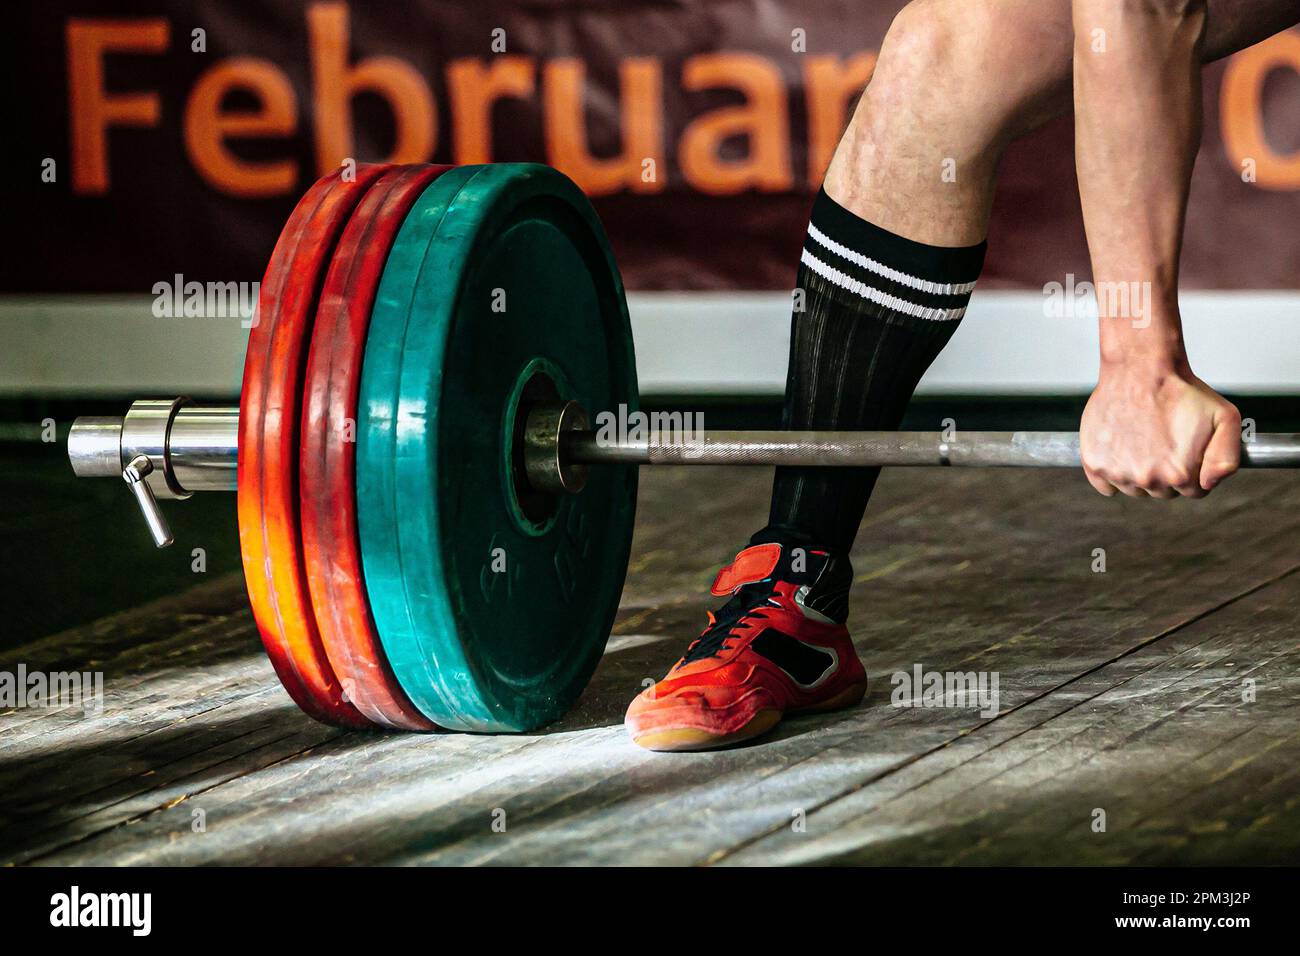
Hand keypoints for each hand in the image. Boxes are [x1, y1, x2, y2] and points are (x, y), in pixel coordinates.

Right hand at [1080, 364, 1240, 498]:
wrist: (1141, 369)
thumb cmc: (1181, 391)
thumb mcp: (1225, 418)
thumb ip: (1228, 458)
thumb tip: (1210, 485)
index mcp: (1179, 474)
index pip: (1195, 490)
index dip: (1195, 469)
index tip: (1187, 450)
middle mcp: (1147, 479)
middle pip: (1164, 492)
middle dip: (1167, 471)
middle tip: (1164, 441)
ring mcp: (1118, 473)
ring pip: (1135, 489)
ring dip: (1140, 472)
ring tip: (1143, 441)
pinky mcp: (1094, 463)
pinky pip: (1106, 486)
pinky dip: (1113, 474)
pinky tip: (1122, 451)